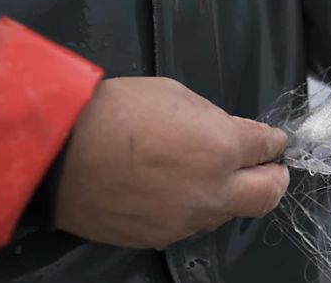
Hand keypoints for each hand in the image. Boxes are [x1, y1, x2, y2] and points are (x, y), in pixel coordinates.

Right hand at [54, 77, 289, 249]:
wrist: (55, 154)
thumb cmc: (112, 112)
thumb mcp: (172, 94)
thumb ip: (212, 117)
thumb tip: (228, 131)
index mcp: (222, 147)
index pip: (268, 146)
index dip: (274, 141)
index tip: (273, 140)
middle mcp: (213, 190)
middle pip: (268, 194)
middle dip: (275, 178)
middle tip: (270, 168)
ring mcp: (186, 219)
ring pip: (229, 213)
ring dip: (230, 195)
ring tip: (212, 177)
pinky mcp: (160, 237)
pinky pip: (191, 225)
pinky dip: (194, 208)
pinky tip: (175, 191)